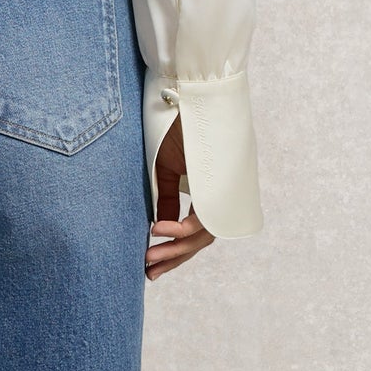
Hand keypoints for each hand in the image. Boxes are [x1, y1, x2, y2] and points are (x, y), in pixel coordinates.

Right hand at [146, 116, 214, 280]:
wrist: (184, 97)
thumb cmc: (176, 128)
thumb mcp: (166, 170)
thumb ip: (166, 200)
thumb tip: (160, 228)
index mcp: (207, 192)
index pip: (195, 232)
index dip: (176, 251)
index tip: (154, 266)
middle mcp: (219, 195)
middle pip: (201, 240)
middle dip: (174, 258)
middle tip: (150, 274)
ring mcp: (221, 191)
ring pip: (203, 236)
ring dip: (175, 250)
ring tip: (149, 257)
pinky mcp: (218, 185)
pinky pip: (202, 220)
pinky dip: (179, 229)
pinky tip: (157, 231)